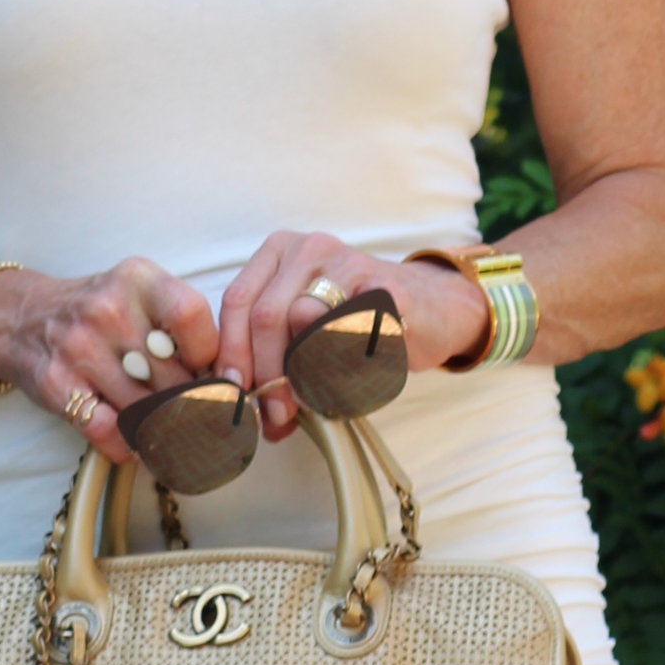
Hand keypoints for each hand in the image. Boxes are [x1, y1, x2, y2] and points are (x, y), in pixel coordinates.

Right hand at [0, 257, 219, 467]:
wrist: (20, 318)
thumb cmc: (96, 311)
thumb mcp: (138, 294)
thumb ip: (179, 325)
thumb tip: (227, 378)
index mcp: (137, 280)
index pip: (191, 315)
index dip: (210, 353)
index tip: (211, 372)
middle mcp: (107, 308)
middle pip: (172, 373)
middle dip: (193, 403)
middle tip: (202, 416)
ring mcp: (78, 347)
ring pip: (145, 408)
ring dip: (165, 429)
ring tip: (176, 433)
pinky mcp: (57, 384)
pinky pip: (109, 430)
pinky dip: (129, 446)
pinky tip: (138, 443)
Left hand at [214, 233, 489, 438]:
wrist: (431, 308)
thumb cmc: (355, 322)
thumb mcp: (304, 331)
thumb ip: (272, 360)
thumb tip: (250, 415)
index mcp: (280, 253)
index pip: (238, 301)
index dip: (232, 353)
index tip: (234, 394)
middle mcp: (310, 249)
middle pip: (267, 314)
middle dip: (266, 372)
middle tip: (276, 414)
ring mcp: (351, 263)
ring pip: (305, 319)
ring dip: (302, 373)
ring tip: (310, 403)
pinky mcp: (388, 287)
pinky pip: (353, 330)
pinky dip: (345, 365)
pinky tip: (349, 382)